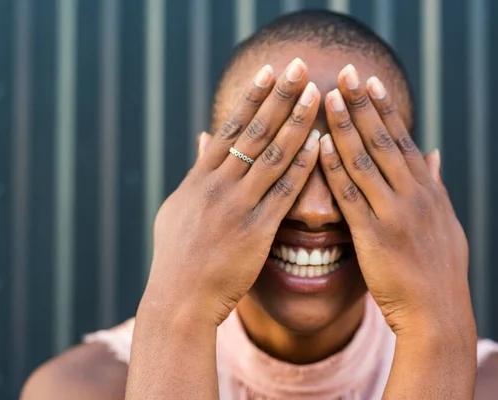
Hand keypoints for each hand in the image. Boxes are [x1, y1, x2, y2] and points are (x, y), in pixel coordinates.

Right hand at [143, 58, 321, 326]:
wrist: (178, 299)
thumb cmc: (178, 256)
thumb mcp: (179, 207)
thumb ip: (196, 170)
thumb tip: (203, 137)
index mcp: (199, 178)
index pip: (231, 128)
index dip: (252, 98)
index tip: (270, 72)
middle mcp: (218, 185)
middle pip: (255, 132)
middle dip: (280, 97)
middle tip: (301, 68)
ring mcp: (237, 207)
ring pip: (272, 155)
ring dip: (297, 122)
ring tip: (316, 96)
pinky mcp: (255, 231)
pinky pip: (284, 193)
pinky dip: (302, 167)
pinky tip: (319, 146)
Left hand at [318, 65, 474, 338]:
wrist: (438, 314)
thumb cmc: (439, 272)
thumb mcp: (447, 223)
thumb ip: (436, 186)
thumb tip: (435, 155)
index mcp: (428, 191)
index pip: (403, 140)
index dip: (385, 109)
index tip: (370, 83)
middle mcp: (414, 195)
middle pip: (385, 140)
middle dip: (364, 104)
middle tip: (347, 72)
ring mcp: (395, 213)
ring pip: (366, 160)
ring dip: (346, 126)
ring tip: (329, 98)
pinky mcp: (375, 236)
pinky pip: (351, 195)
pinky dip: (336, 168)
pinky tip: (321, 146)